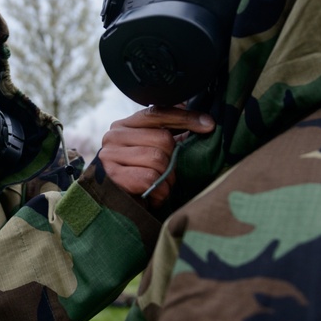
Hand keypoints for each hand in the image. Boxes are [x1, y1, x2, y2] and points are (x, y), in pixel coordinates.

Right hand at [98, 106, 214, 208]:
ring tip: (160, 187)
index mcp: (126, 125)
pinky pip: (149, 178)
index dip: (185, 117)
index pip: (158, 113)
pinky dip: (159, 192)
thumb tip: (205, 121)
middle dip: (173, 161)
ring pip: (158, 159)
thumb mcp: (155, 151)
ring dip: (167, 179)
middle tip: (169, 176)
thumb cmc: (141, 178)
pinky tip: (153, 197)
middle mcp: (114, 136)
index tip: (210, 124)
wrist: (118, 208)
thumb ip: (173, 135)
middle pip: (163, 139)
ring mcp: (110, 155)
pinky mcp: (113, 175)